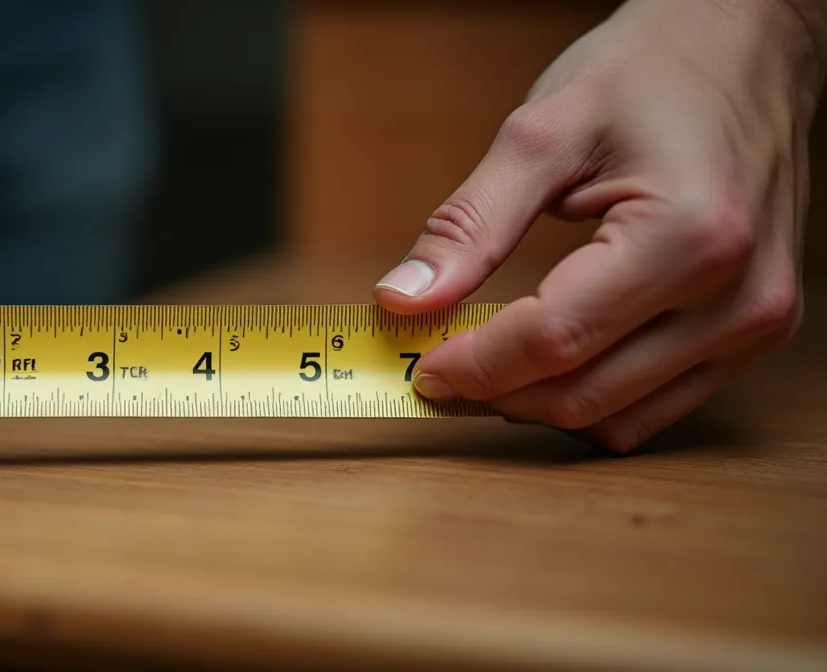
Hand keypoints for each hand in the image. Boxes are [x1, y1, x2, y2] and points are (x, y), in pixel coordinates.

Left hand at [373, 0, 821, 451]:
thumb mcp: (541, 133)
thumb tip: (402, 301)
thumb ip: (470, 225)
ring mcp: (756, 322)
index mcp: (689, 236)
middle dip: (498, 390)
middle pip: (585, 394)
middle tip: (439, 362)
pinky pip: (657, 406)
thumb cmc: (650, 72)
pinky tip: (549, 359)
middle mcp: (737, 295)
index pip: (555, 339)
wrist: (746, 47)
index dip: (474, 364)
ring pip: (619, 418)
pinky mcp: (756, 332)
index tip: (418, 365)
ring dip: (540, 404)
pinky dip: (592, 397)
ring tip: (489, 359)